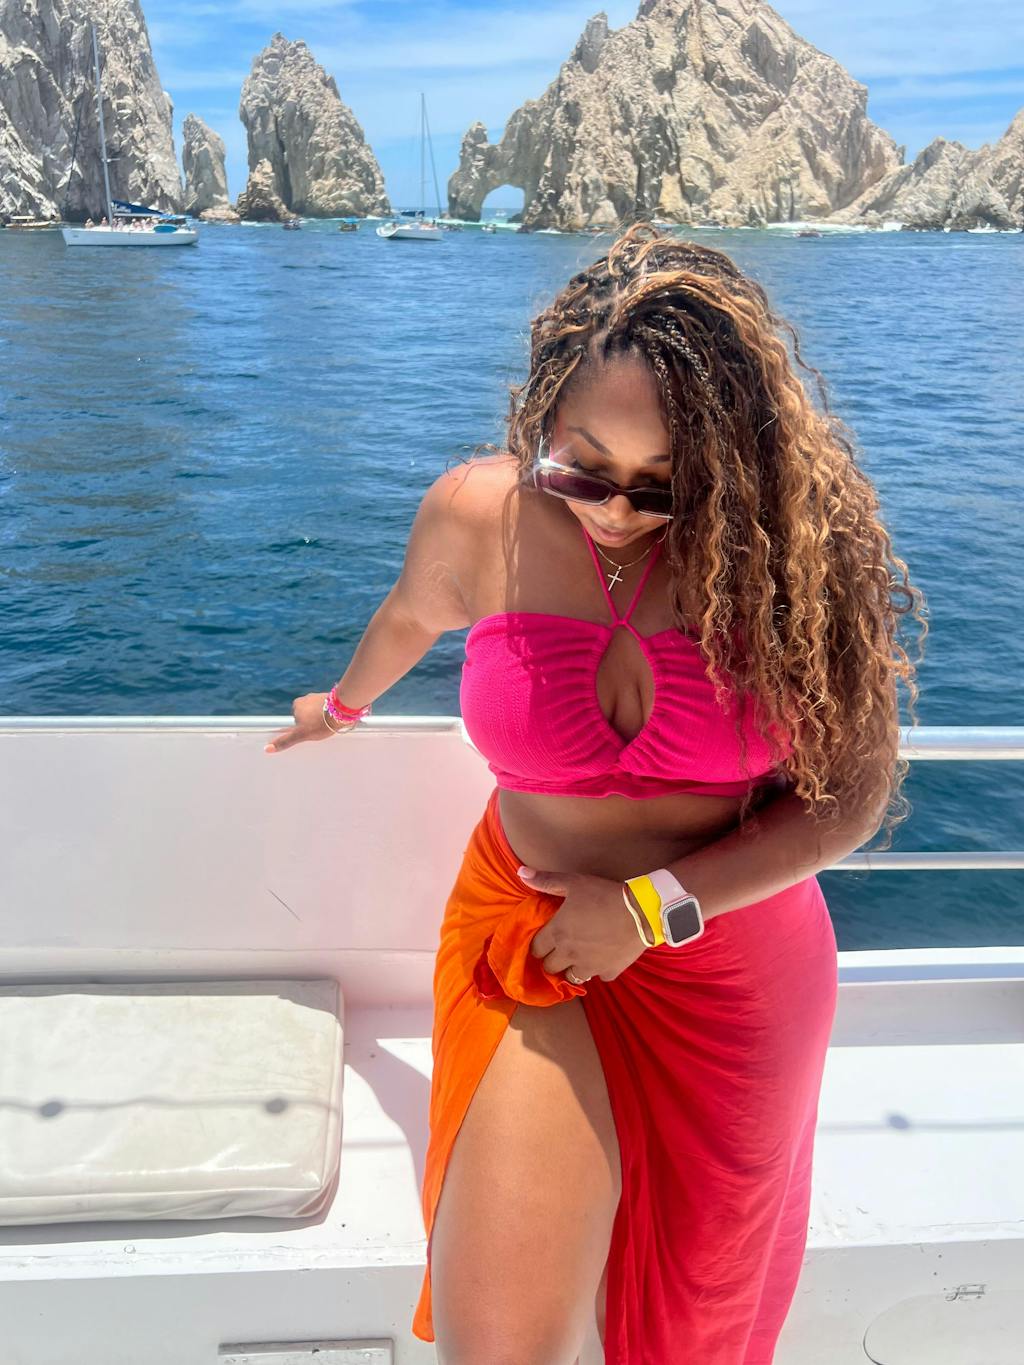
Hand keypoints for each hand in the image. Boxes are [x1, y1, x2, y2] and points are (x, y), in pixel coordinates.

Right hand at [264, 692, 346, 752]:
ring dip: (321, 717)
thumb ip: (285, 741)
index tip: (309, 730)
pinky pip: (327, 707)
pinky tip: (334, 719)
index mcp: (296, 704)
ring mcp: (319, 696)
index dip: (302, 726)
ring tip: (328, 724)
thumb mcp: (300, 734)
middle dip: (312, 722)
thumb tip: (267, 749)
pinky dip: (329, 713)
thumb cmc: (319, 722)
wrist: (341, 710)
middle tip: (319, 729)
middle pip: (307, 714)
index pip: (296, 719)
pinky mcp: (331, 697)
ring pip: (317, 710)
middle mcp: (306, 698)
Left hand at [520, 866, 648, 981]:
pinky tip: (602, 957)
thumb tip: (520, 872)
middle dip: (552, 958)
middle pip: (549, 967)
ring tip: (579, 955)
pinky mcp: (609, 971)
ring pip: (571, 976)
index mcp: (557, 933)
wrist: (641, 911)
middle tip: (560, 947)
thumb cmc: (603, 895)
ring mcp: (589, 966)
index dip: (538, 944)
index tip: (545, 938)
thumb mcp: (573, 882)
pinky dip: (598, 969)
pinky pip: (599, 977)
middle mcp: (569, 954)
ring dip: (572, 967)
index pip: (535, 949)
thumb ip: (545, 881)